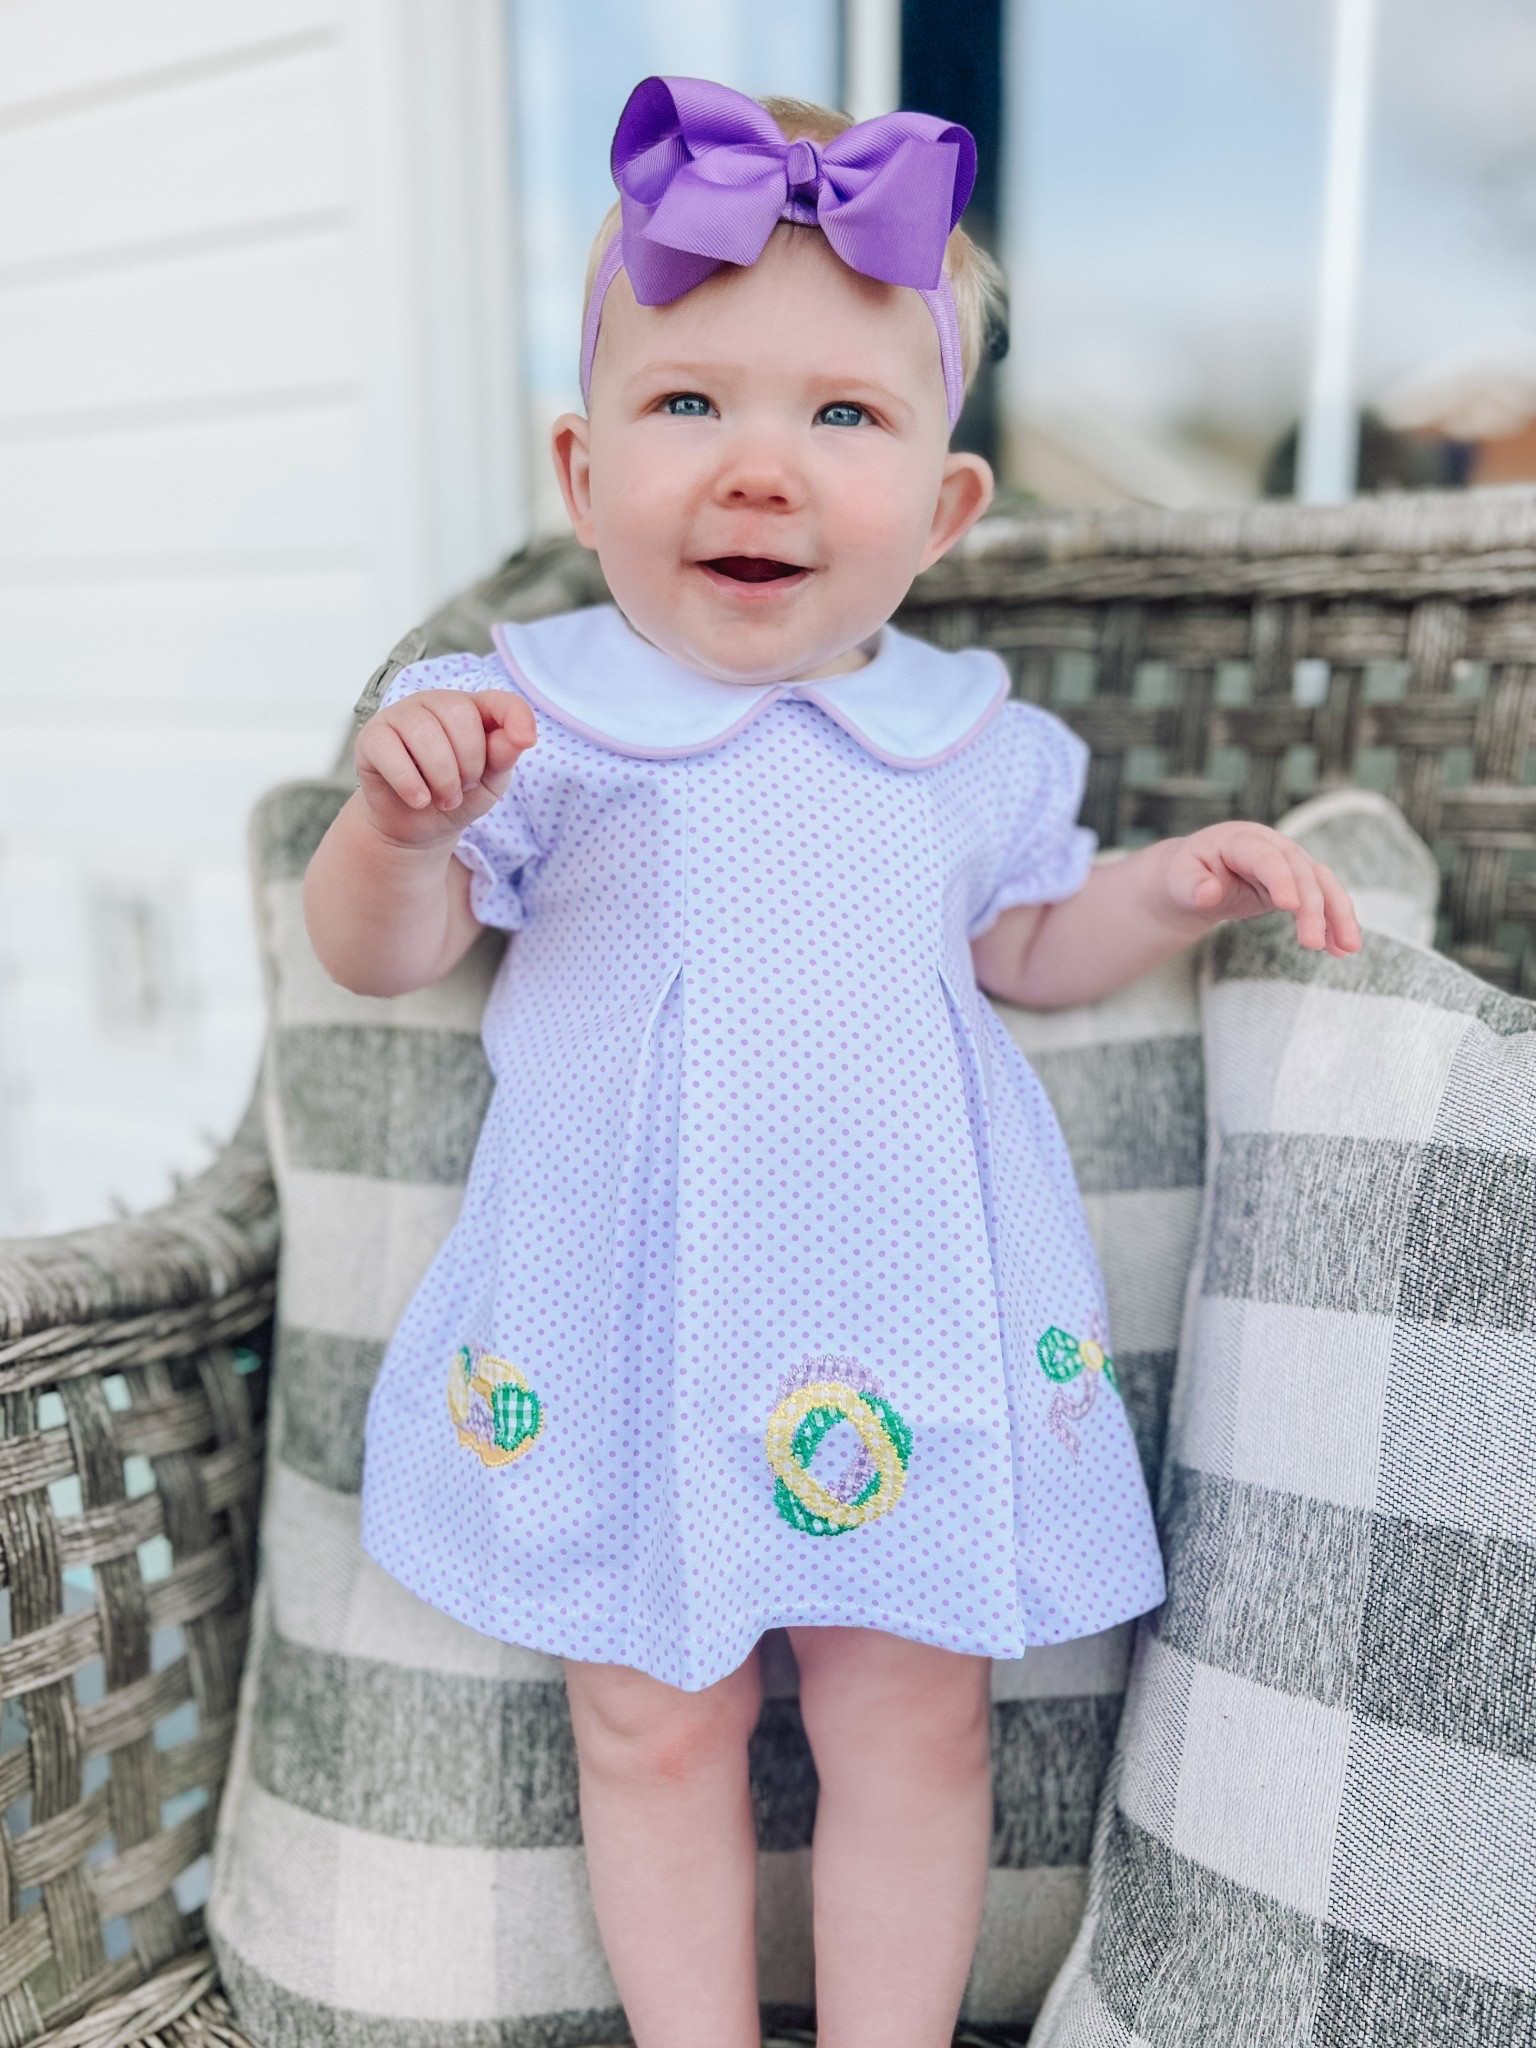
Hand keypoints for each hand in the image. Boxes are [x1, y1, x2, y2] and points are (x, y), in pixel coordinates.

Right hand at [354, 688, 536, 847]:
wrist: (417, 828)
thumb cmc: (456, 797)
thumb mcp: (490, 783)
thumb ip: (503, 758)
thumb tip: (517, 738)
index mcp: (471, 709)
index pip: (499, 700)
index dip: (516, 716)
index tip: (527, 741)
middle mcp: (434, 703)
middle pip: (460, 715)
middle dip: (469, 762)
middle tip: (463, 788)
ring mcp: (400, 716)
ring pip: (425, 733)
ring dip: (442, 778)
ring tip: (444, 799)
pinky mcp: (372, 737)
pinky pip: (391, 752)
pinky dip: (410, 783)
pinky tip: (419, 799)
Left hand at [1164, 822, 1361, 955]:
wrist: (1194, 875)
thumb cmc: (1185, 875)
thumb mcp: (1178, 879)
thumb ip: (1191, 885)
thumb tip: (1208, 893)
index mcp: (1241, 839)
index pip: (1266, 857)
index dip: (1280, 879)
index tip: (1290, 906)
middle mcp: (1273, 846)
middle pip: (1301, 872)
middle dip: (1312, 907)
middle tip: (1312, 943)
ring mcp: (1290, 862)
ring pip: (1323, 883)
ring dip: (1338, 914)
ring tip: (1348, 948)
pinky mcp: (1298, 882)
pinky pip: (1324, 899)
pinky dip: (1335, 922)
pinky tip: (1342, 949)